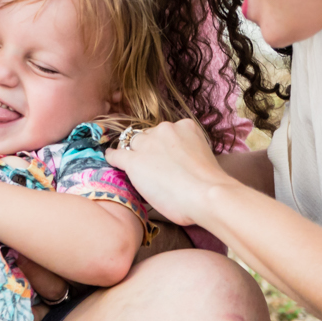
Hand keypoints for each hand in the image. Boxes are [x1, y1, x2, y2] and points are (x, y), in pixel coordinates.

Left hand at [105, 120, 230, 228]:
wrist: (206, 195)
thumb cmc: (211, 185)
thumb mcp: (203, 156)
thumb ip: (189, 153)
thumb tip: (182, 166)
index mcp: (186, 126)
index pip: (166, 132)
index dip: (164, 146)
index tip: (165, 158)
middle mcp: (165, 129)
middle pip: (148, 136)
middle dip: (148, 149)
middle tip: (152, 167)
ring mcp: (148, 144)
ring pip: (132, 144)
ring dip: (133, 154)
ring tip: (135, 168)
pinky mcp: (134, 161)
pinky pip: (116, 155)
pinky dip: (113, 158)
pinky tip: (110, 160)